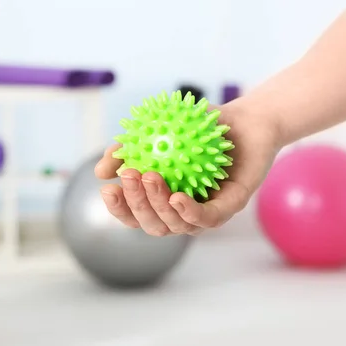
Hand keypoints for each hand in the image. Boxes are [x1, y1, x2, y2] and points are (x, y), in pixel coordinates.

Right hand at [94, 97, 280, 235]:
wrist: (245, 119)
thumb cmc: (200, 126)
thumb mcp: (158, 130)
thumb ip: (129, 149)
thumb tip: (101, 172)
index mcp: (166, 200)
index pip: (137, 214)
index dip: (120, 208)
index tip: (107, 188)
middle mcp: (184, 212)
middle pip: (154, 225)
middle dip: (136, 205)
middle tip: (128, 176)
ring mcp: (208, 213)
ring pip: (178, 225)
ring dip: (158, 205)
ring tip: (148, 177)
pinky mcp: (230, 207)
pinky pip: (209, 218)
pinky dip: (190, 212)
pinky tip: (176, 198)